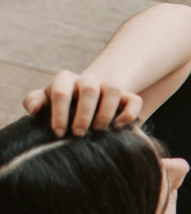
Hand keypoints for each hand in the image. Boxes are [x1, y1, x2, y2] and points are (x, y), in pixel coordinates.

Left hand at [23, 71, 143, 137]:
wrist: (88, 96)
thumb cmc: (62, 105)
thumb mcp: (47, 100)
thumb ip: (35, 101)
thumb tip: (33, 109)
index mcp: (65, 80)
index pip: (61, 90)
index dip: (59, 112)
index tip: (59, 133)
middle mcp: (88, 80)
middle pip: (89, 88)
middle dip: (84, 113)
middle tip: (78, 134)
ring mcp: (108, 87)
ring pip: (113, 90)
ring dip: (105, 112)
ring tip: (98, 130)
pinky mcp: (127, 97)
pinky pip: (134, 100)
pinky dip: (129, 114)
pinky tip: (119, 127)